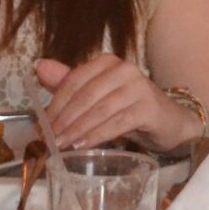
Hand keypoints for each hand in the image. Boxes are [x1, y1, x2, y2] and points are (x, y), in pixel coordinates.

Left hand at [34, 55, 192, 150]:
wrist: (169, 122)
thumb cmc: (129, 109)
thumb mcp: (97, 96)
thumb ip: (70, 83)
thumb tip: (39, 67)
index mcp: (107, 63)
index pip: (73, 80)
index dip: (55, 104)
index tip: (40, 127)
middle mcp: (123, 69)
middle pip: (85, 95)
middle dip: (63, 120)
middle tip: (48, 140)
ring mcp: (138, 87)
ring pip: (99, 110)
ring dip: (77, 130)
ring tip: (61, 146)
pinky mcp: (149, 108)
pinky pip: (117, 123)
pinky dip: (97, 136)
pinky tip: (83, 146)